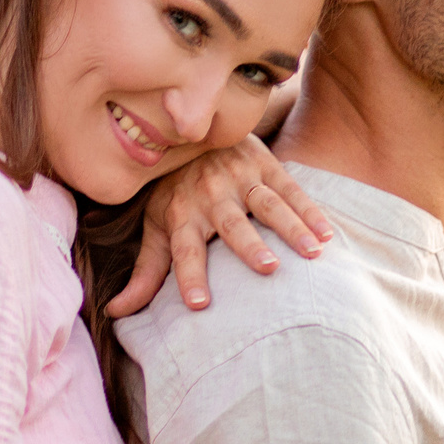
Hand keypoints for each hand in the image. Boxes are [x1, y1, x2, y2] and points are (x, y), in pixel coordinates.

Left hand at [107, 135, 336, 316]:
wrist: (192, 131)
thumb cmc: (174, 190)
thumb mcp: (155, 226)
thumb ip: (144, 272)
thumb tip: (115, 312)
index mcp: (181, 215)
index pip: (184, 250)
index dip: (189, 276)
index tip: (199, 304)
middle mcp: (210, 195)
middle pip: (231, 224)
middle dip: (249, 245)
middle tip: (268, 269)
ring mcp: (239, 177)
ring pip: (268, 204)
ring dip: (291, 226)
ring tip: (312, 251)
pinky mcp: (264, 163)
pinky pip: (291, 188)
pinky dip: (310, 210)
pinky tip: (328, 234)